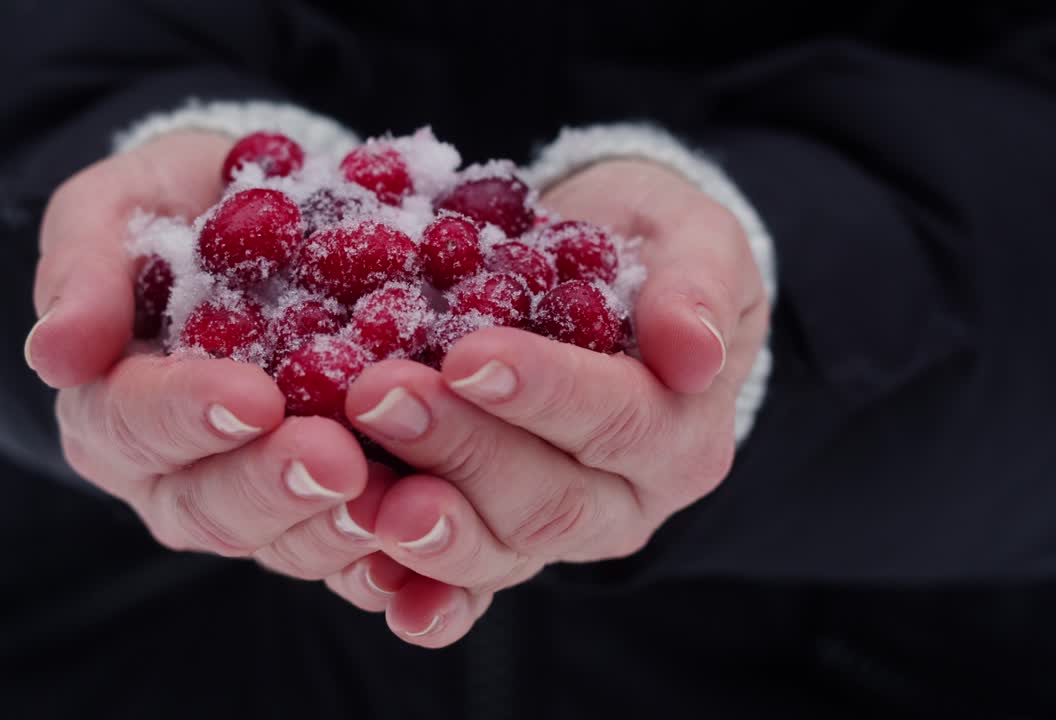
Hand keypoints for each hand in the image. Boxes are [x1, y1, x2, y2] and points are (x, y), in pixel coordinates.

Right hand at [25, 131, 385, 585]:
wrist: (269, 223)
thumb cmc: (179, 211)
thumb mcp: (117, 209)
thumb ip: (83, 269)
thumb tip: (51, 353)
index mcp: (114, 411)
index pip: (132, 424)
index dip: (186, 417)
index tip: (249, 397)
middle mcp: (180, 476)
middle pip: (210, 507)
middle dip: (274, 486)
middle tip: (336, 460)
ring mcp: (260, 500)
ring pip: (287, 542)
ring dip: (338, 529)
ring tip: (395, 500)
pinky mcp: (331, 508)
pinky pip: (355, 556)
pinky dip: (394, 569)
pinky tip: (431, 566)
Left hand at [337, 159, 769, 646]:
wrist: (593, 286)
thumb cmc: (643, 252)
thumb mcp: (688, 236)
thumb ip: (698, 282)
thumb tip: (694, 352)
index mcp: (680, 435)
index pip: (619, 421)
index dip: (545, 393)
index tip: (467, 354)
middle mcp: (624, 504)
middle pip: (548, 501)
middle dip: (460, 450)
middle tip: (377, 396)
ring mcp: (554, 538)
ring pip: (497, 554)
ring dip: (425, 522)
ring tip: (357, 484)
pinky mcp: (495, 547)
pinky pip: (460, 589)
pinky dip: (420, 599)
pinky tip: (376, 587)